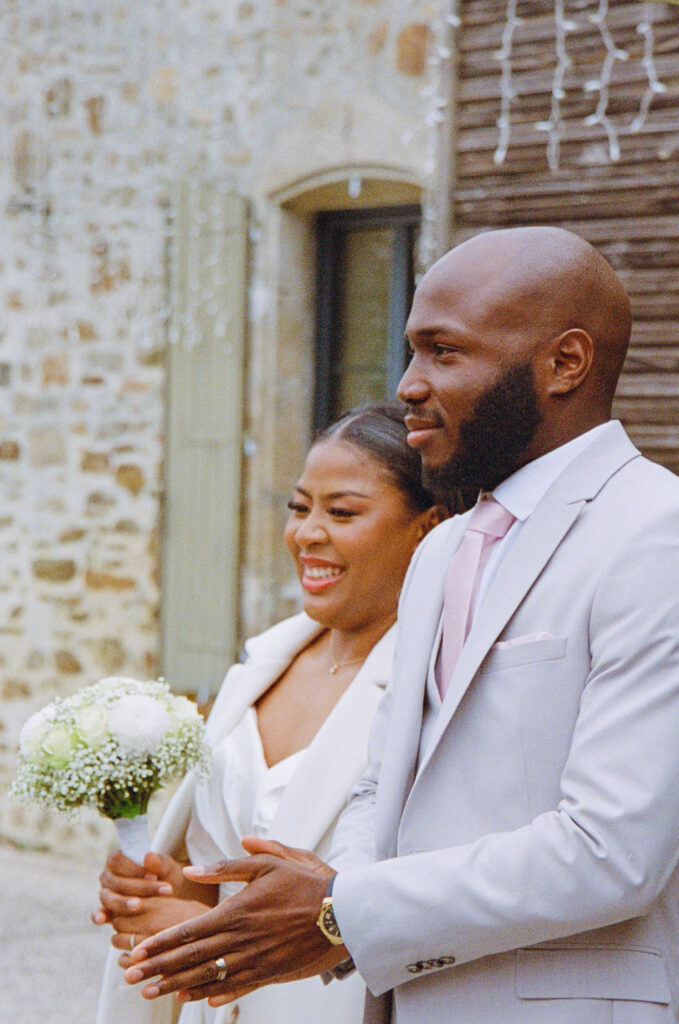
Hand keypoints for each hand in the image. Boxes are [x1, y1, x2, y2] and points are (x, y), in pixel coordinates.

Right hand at [92, 850, 182, 926]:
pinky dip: (99, 916)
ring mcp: (106, 894)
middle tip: (156, 893)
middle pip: (116, 881)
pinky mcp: (107, 912)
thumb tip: (148, 856)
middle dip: (138, 888)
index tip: (153, 875)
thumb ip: (159, 863)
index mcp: (118, 859)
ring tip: (139, 905)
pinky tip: (101, 919)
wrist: (171, 899)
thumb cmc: (167, 878)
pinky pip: (99, 914)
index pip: (117, 861)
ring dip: (123, 903)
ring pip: (109, 898)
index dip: (133, 869)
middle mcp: (108, 876)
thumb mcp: (167, 868)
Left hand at [124, 837, 347, 1005]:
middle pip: (191, 957)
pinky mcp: (269, 972)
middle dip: (159, 968)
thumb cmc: (302, 883)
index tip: (136, 952)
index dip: (160, 944)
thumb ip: (227, 867)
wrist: (339, 912)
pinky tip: (197, 998)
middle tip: (131, 978)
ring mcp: (255, 960)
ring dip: (178, 985)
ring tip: (153, 993)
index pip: (188, 932)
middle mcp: (240, 940)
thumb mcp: (266, 864)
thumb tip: (192, 870)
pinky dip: (213, 994)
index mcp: (235, 912)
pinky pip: (236, 987)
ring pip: (209, 976)